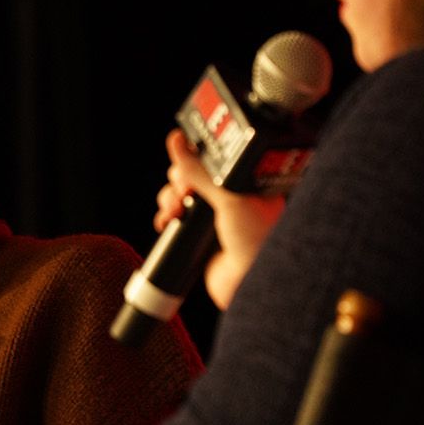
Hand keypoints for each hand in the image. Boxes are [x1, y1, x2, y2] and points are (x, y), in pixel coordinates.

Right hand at [154, 129, 284, 308]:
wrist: (251, 283)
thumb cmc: (257, 241)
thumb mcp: (228, 197)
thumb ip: (200, 171)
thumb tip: (177, 141)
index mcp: (246, 179)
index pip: (214, 155)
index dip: (195, 155)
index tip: (184, 160)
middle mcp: (232, 194)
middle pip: (192, 172)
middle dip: (179, 180)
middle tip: (184, 191)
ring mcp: (216, 215)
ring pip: (181, 193)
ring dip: (170, 198)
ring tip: (174, 210)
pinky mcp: (201, 233)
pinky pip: (176, 216)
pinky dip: (167, 216)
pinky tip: (168, 221)